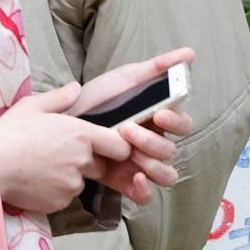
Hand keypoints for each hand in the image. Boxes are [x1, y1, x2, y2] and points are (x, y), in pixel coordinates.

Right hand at [0, 85, 131, 216]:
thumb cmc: (9, 134)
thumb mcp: (32, 106)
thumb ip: (59, 97)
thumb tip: (76, 88)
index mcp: (82, 135)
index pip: (120, 146)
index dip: (116, 147)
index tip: (104, 147)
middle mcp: (83, 161)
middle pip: (100, 166)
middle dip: (87, 163)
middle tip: (60, 156)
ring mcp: (72, 184)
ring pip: (80, 182)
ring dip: (69, 178)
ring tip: (42, 168)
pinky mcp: (60, 203)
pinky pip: (64, 197)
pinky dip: (55, 192)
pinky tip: (35, 182)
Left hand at [79, 48, 197, 205]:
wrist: (58, 126)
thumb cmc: (95, 100)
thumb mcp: (124, 78)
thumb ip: (157, 67)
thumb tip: (190, 54)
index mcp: (158, 119)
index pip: (183, 124)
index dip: (176, 121)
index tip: (158, 113)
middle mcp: (153, 143)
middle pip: (172, 150)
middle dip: (152, 141)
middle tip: (128, 131)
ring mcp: (140, 164)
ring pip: (166, 173)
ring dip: (153, 165)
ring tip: (130, 156)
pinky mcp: (124, 182)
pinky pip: (147, 195)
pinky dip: (145, 189)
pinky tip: (135, 178)